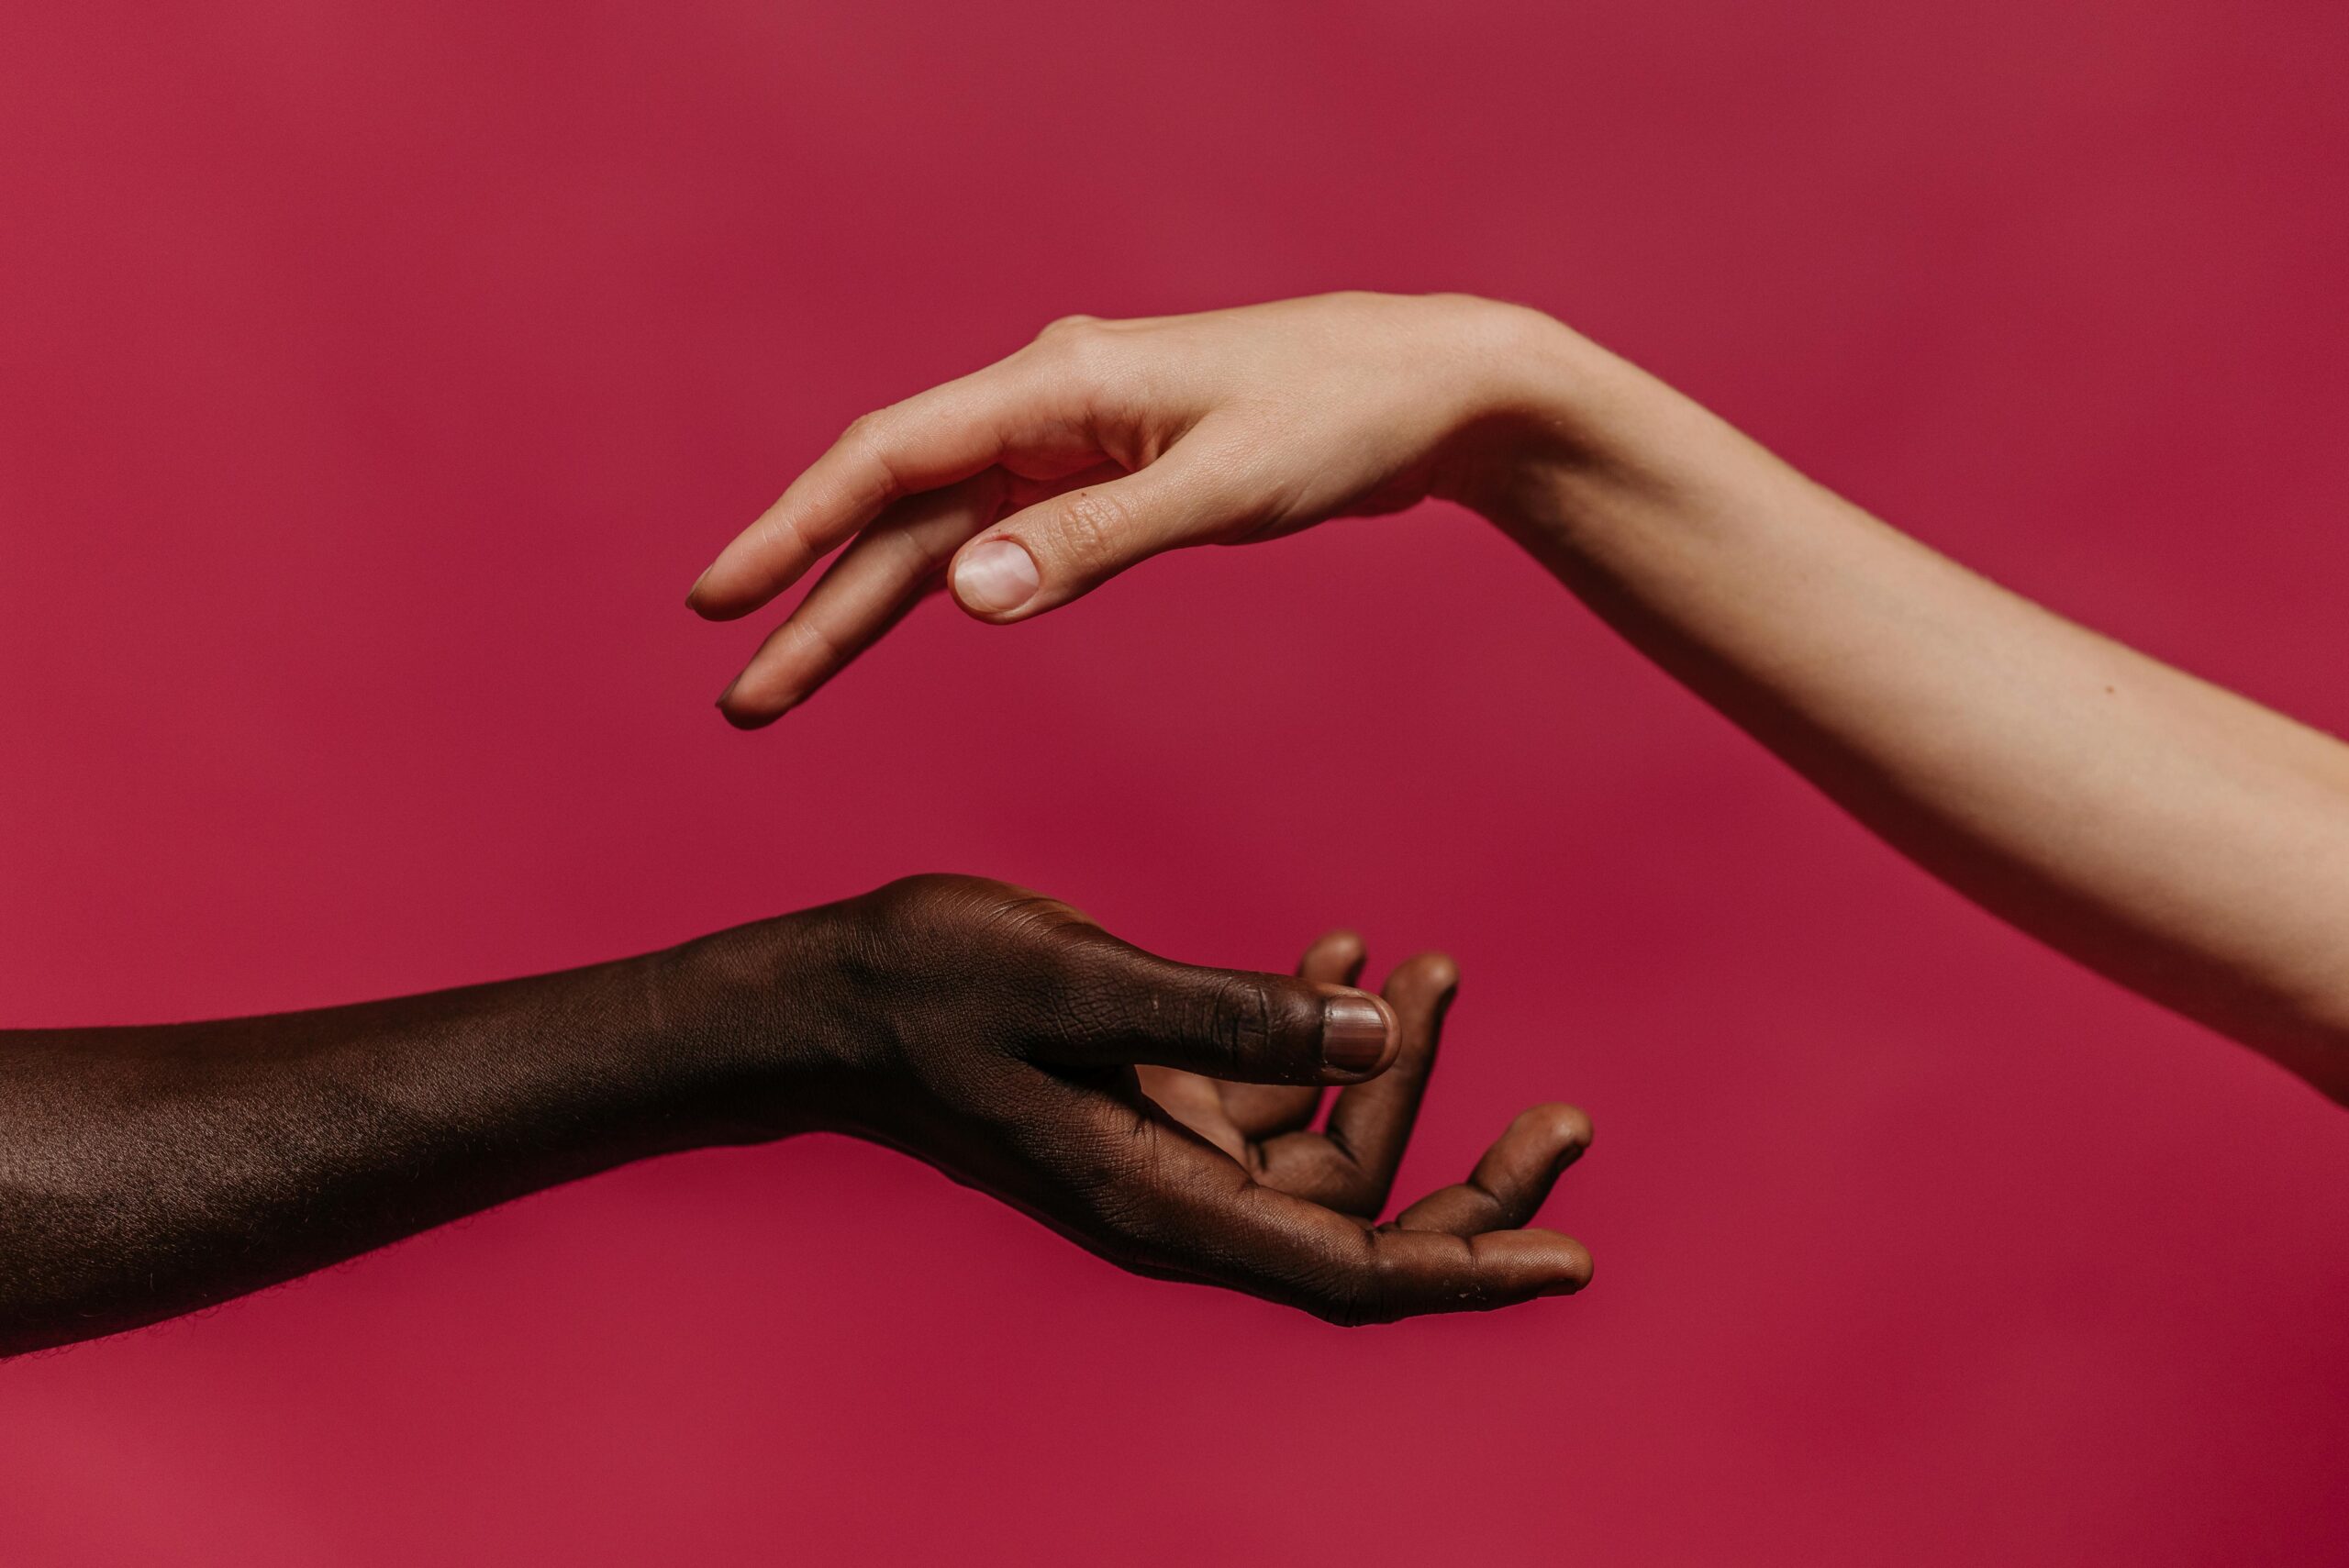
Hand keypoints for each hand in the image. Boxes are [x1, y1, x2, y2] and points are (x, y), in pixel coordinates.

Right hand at [688, 292, 1566, 725]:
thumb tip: (964, 592)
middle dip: (816, 600)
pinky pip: (1002, 535)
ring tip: (789, 683)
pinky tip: (906, 619)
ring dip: (869, 606)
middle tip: (742, 693)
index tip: (720, 600)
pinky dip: (952, 583)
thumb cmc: (1339, 419)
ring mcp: (1075, 440)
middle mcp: (1047, 403)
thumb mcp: (1221, 487)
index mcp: (1057, 385)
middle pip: (899, 508)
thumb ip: (1092, 541)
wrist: (1432, 389)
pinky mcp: (1111, 474)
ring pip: (944, 531)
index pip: (890, 458)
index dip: (795, 530)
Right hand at [754, 874, 1591, 1323]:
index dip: (1464, 1271)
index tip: (1570, 1261)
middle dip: (1468, 1176)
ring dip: (1393, 1065)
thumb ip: (1231, 1015)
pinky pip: (1264, 1083)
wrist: (829, 994)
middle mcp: (1177, 1189)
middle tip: (1567, 1121)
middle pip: (1359, 1217)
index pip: (1347, 1268)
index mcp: (1165, 1197)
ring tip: (1440, 965)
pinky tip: (1344, 949)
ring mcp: (1164, 1144)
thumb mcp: (1086, 989)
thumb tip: (1384, 1034)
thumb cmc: (933, 991)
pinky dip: (1314, 1026)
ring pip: (1323, 1142)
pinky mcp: (1147, 1095)